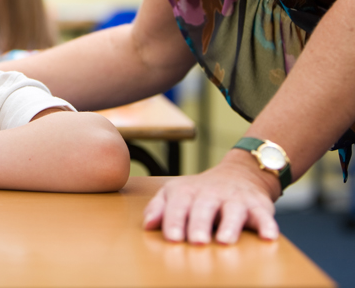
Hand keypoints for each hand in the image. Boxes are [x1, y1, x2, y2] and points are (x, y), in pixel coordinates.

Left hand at [143, 155, 279, 244]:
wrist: (240, 174)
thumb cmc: (201, 193)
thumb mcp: (176, 194)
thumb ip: (159, 208)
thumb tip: (147, 225)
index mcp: (187, 192)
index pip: (178, 205)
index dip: (174, 220)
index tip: (172, 238)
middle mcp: (211, 194)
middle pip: (204, 207)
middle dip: (200, 224)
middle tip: (197, 242)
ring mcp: (235, 199)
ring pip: (233, 211)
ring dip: (230, 225)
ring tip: (225, 241)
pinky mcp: (257, 205)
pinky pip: (264, 214)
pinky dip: (267, 225)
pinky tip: (268, 237)